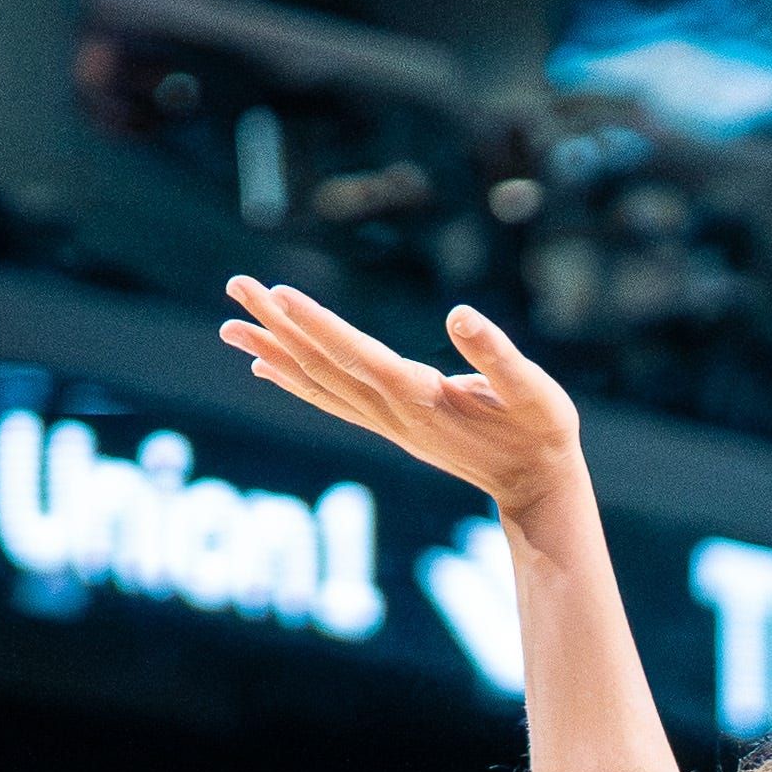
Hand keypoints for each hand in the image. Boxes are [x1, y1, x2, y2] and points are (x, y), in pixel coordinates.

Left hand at [222, 280, 592, 516]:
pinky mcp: (390, 427)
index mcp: (421, 397)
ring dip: (272, 352)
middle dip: (276, 325)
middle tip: (235, 286)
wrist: (538, 486)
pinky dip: (293, 381)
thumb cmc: (542, 433)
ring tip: (229, 326)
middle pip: (322, 366)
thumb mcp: (534, 391)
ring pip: (317, 384)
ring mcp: (387, 424)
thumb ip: (497, 356)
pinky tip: (264, 365)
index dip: (317, 325)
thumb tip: (460, 315)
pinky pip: (329, 400)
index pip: (357, 356)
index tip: (277, 294)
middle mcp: (393, 413)